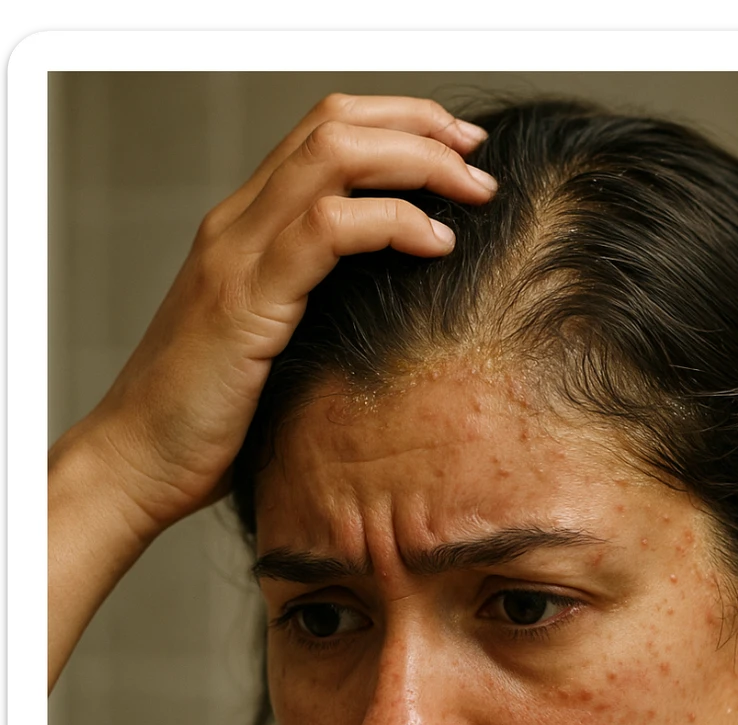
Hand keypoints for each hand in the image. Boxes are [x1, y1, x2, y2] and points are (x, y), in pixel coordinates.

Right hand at [72, 93, 494, 540]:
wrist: (136, 463)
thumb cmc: (206, 423)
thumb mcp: (272, 352)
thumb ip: (316, 315)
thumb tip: (391, 319)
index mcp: (244, 229)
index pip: (322, 134)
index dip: (397, 125)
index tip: (457, 154)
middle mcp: (237, 224)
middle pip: (335, 124)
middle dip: (419, 127)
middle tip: (478, 157)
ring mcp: (237, 255)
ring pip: (335, 156)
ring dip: (417, 163)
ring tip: (471, 193)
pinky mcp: (246, 300)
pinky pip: (328, 228)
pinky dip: (393, 223)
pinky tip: (436, 244)